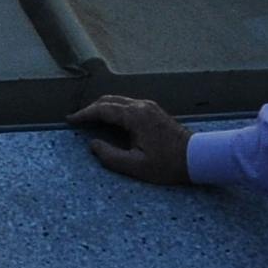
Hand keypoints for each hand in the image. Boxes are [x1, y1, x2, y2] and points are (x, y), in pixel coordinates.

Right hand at [68, 96, 190, 185]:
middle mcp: (141, 106)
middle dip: (91, 109)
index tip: (70, 120)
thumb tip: (93, 144)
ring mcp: (149, 107)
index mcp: (135, 116)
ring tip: (91, 120)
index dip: (84, 114)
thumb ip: (110, 156)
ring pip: (118, 100)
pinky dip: (114, 109)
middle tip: (78, 120)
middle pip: (109, 100)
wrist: (197, 157)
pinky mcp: (154, 111)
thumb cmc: (168, 164)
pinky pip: (128, 104)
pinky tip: (111, 121)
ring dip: (103, 108)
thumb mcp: (135, 166)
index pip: (102, 109)